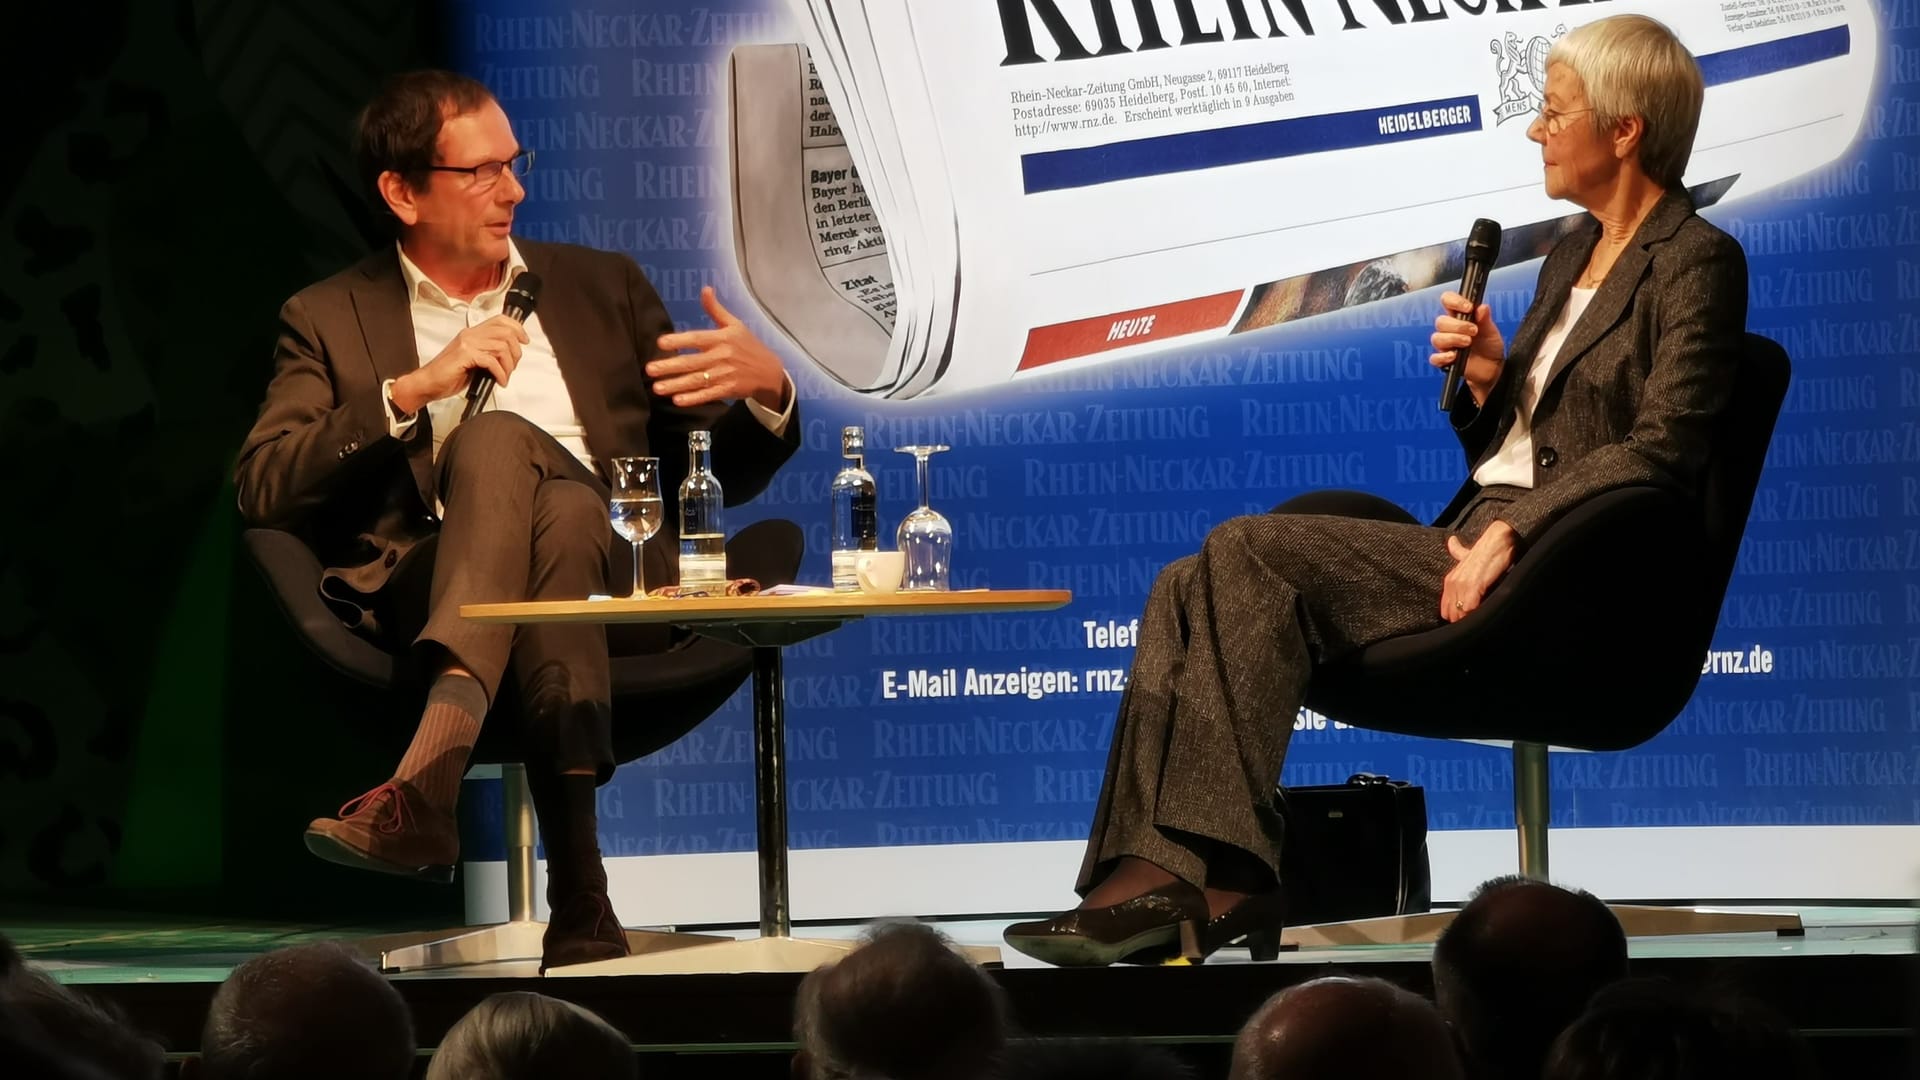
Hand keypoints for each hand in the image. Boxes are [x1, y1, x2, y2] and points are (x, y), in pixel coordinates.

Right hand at [391, 315, 528, 415]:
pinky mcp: (465, 355)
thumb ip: (488, 354)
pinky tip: (499, 381)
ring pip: (501, 347)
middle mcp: (470, 334)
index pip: (500, 320)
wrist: (428, 382)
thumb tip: (509, 357)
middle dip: (516, 352)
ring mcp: (467, 343)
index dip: (517, 328)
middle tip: (513, 367)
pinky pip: (492, 361)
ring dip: (509, 365)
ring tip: (505, 376)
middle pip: (505, 333)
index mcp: (472, 333)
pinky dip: (500, 373)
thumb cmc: (448, 374)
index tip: (524, 341)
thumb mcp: (473, 360)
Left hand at [648, 287, 789, 410]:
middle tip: (649, 370)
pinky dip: (693, 398)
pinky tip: (677, 400)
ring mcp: (725, 375)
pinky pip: (708, 395)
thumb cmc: (748, 346)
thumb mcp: (735, 325)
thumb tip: (705, 289)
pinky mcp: (728, 390)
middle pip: (692, 362)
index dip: (679, 340)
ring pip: (697, 380)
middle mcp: (722, 356)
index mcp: (722, 338)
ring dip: (676, 385)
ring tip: (657, 388)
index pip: (697, 339)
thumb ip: (716, 310)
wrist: (770, 372)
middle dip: (670, 366)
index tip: (661, 343)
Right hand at [1429, 291, 1505, 405]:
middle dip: (1458, 326)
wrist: (1492, 369)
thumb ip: (1485, 319)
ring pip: (1437, 338)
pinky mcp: (1445, 360)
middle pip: (1441, 321)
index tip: (1468, 307)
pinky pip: (1435, 358)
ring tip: (1468, 343)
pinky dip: (1443, 357)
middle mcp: (1450, 329)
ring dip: (1452, 339)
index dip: (1454, 301)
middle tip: (1473, 331)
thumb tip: (1482, 307)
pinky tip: (1454, 356)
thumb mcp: (1491, 331)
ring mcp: (1446, 345)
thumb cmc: (1490, 347)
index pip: (1448, 301)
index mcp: (1460, 316)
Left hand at [1440, 521, 1517, 622]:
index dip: (1455, 616)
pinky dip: (1475, 614)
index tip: (1465, 619)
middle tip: (1473, 622)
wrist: (1498, 541)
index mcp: (1450, 580)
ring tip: (1478, 620)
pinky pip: (1469, 608)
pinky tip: (1482, 614)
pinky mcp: (1474, 587)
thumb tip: (1451, 541)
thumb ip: (1457, 552)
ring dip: (1469, 619)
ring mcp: (1462, 585)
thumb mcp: (1466, 553)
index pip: (1445, 608)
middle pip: (1451, 614)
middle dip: (1461, 620)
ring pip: (1459, 614)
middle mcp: (1453, 583)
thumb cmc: (1486, 550)